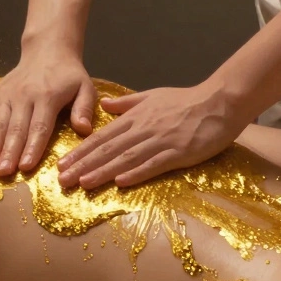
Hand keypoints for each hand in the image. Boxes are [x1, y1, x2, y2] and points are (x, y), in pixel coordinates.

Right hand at [0, 48, 96, 175]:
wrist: (46, 50)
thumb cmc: (68, 75)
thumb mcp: (85, 87)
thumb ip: (84, 108)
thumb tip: (84, 130)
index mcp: (47, 96)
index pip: (39, 127)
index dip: (32, 147)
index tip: (26, 166)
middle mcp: (24, 96)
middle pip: (16, 128)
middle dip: (9, 152)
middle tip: (4, 172)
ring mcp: (7, 95)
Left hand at [56, 82, 245, 188]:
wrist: (219, 101)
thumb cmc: (185, 100)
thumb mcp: (152, 96)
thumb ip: (126, 104)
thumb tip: (104, 104)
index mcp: (135, 118)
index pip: (101, 137)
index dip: (80, 152)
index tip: (62, 164)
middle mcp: (143, 129)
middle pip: (108, 150)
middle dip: (83, 166)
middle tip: (62, 180)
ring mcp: (160, 141)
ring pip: (126, 158)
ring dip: (103, 171)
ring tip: (83, 184)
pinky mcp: (179, 152)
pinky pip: (154, 164)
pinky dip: (137, 173)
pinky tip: (121, 182)